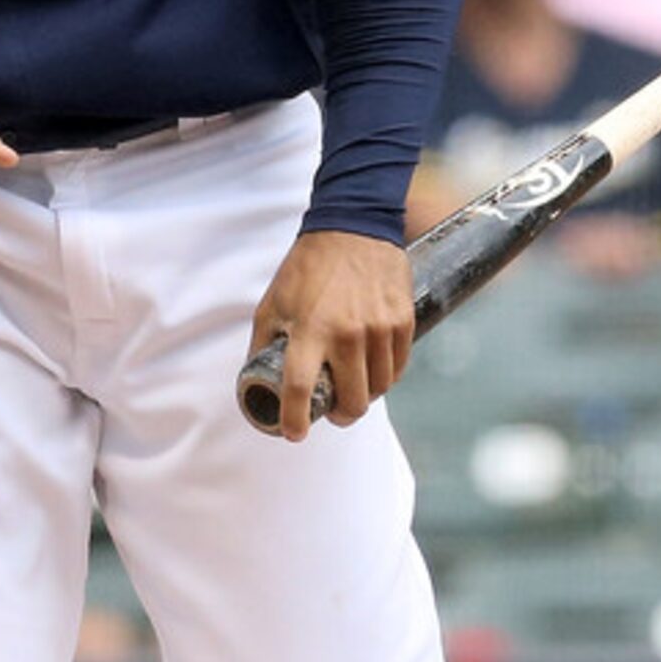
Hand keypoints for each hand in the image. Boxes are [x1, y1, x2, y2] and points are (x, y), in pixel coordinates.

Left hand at [247, 230, 413, 441]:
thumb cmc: (306, 269)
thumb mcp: (272, 302)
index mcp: (308, 329)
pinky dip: (384, 377)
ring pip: (378, 389)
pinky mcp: (403, 322)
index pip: (299, 389)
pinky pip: (397, 368)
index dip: (294, 419)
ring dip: (364, 397)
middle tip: (331, 411)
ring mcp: (379, 329)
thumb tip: (257, 379)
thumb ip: (264, 343)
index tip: (294, 433)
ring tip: (352, 388)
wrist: (352, 228)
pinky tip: (372, 370)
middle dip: (340, 415)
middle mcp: (347, 334)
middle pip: (352, 401)